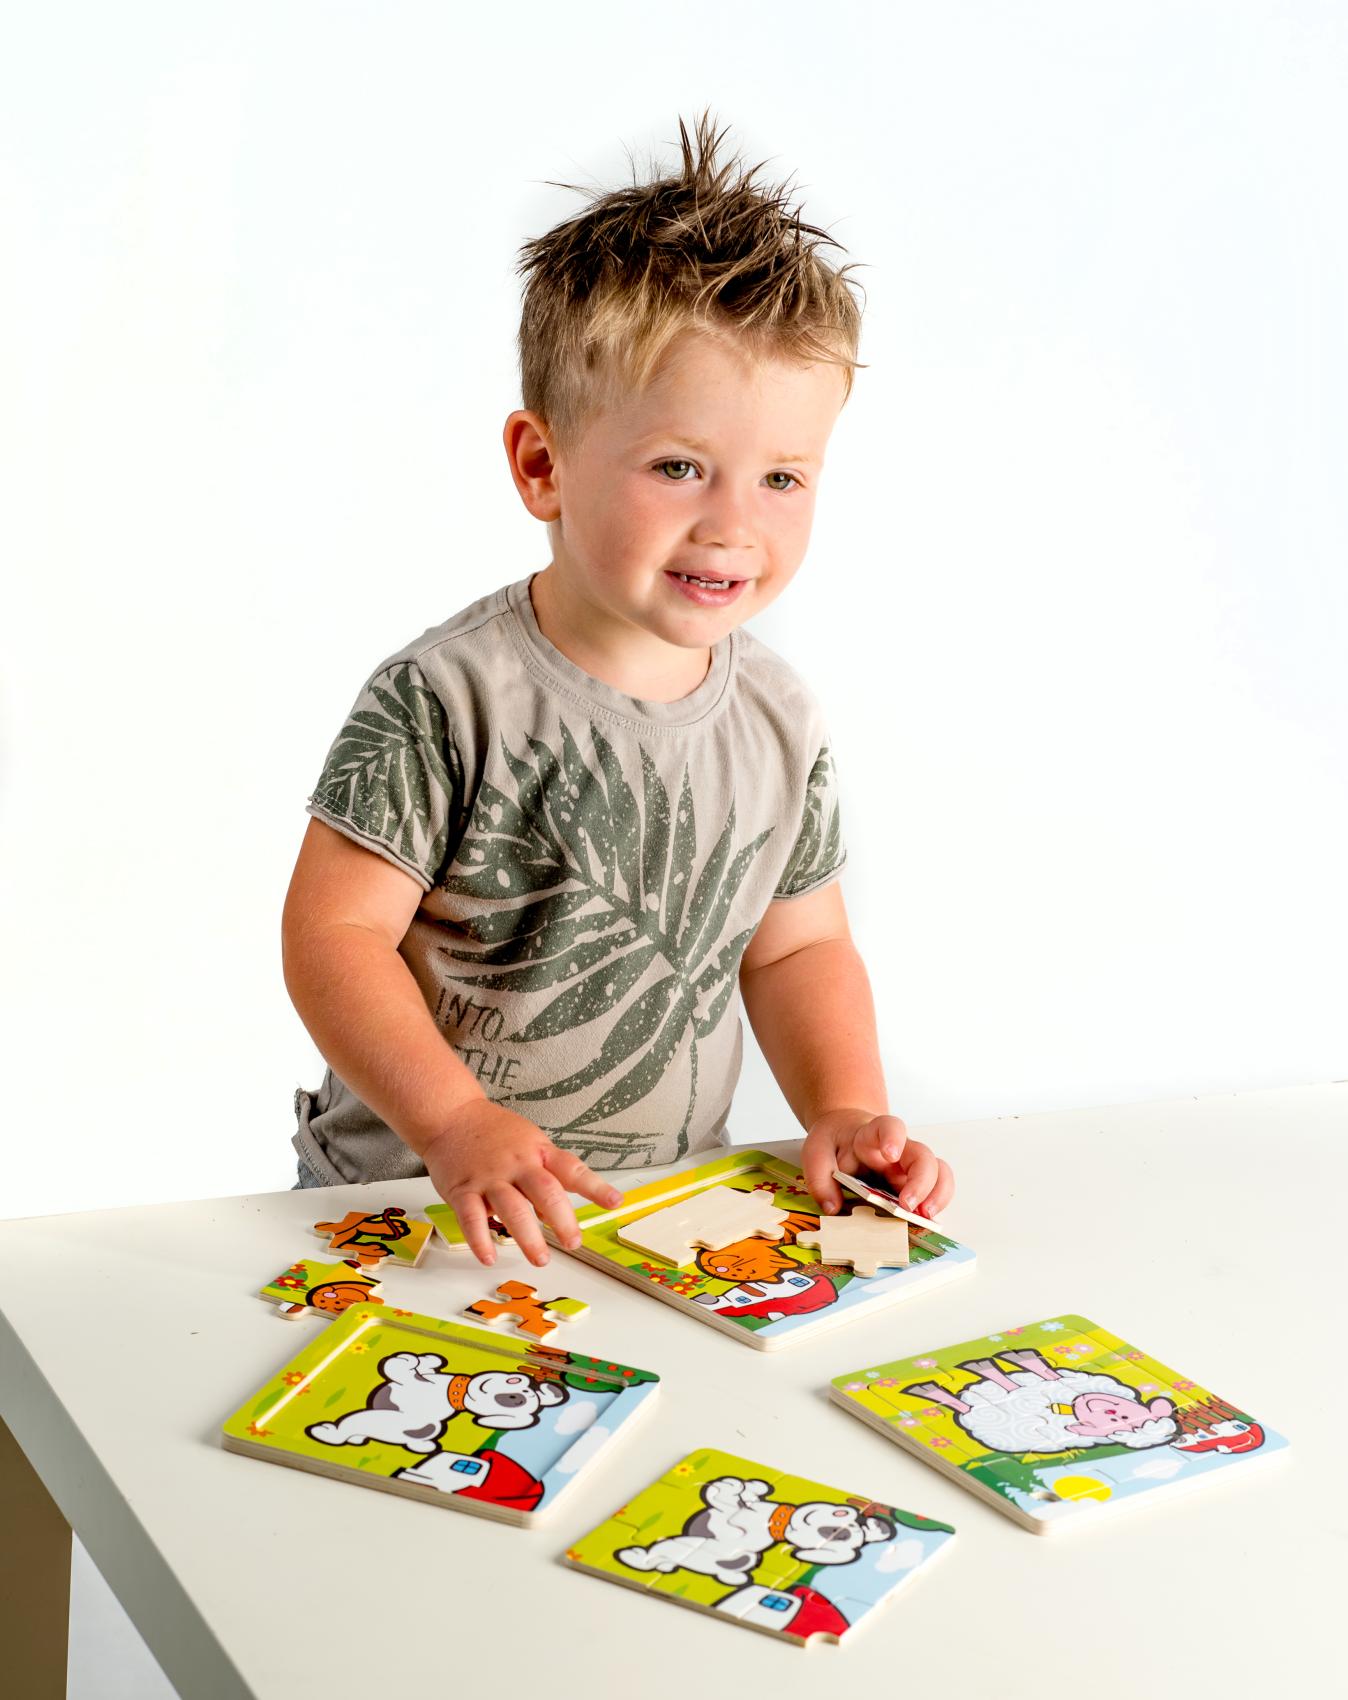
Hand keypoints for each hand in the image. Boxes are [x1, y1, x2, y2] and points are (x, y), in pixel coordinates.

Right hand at [420, 1100, 622, 1266]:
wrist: (450, 1115)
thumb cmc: (493, 1132)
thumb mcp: (528, 1144)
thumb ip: (543, 1177)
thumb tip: (554, 1215)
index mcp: (537, 1152)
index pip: (571, 1169)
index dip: (594, 1187)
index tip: (614, 1202)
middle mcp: (517, 1163)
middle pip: (545, 1191)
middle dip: (562, 1220)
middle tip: (573, 1242)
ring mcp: (489, 1177)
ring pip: (512, 1208)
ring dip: (528, 1237)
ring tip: (540, 1258)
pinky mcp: (462, 1189)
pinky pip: (471, 1217)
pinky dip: (480, 1239)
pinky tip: (489, 1256)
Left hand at [801, 1106, 954, 1218]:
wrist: (846, 1133)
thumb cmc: (834, 1141)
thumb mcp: (816, 1153)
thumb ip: (819, 1178)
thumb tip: (833, 1208)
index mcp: (872, 1135)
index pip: (889, 1126)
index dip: (893, 1137)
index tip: (890, 1153)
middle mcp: (899, 1149)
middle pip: (922, 1155)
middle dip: (921, 1181)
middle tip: (908, 1204)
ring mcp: (909, 1167)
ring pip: (938, 1172)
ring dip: (937, 1195)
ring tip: (924, 1216)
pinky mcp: (913, 1184)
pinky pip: (936, 1189)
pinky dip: (936, 1204)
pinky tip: (924, 1220)